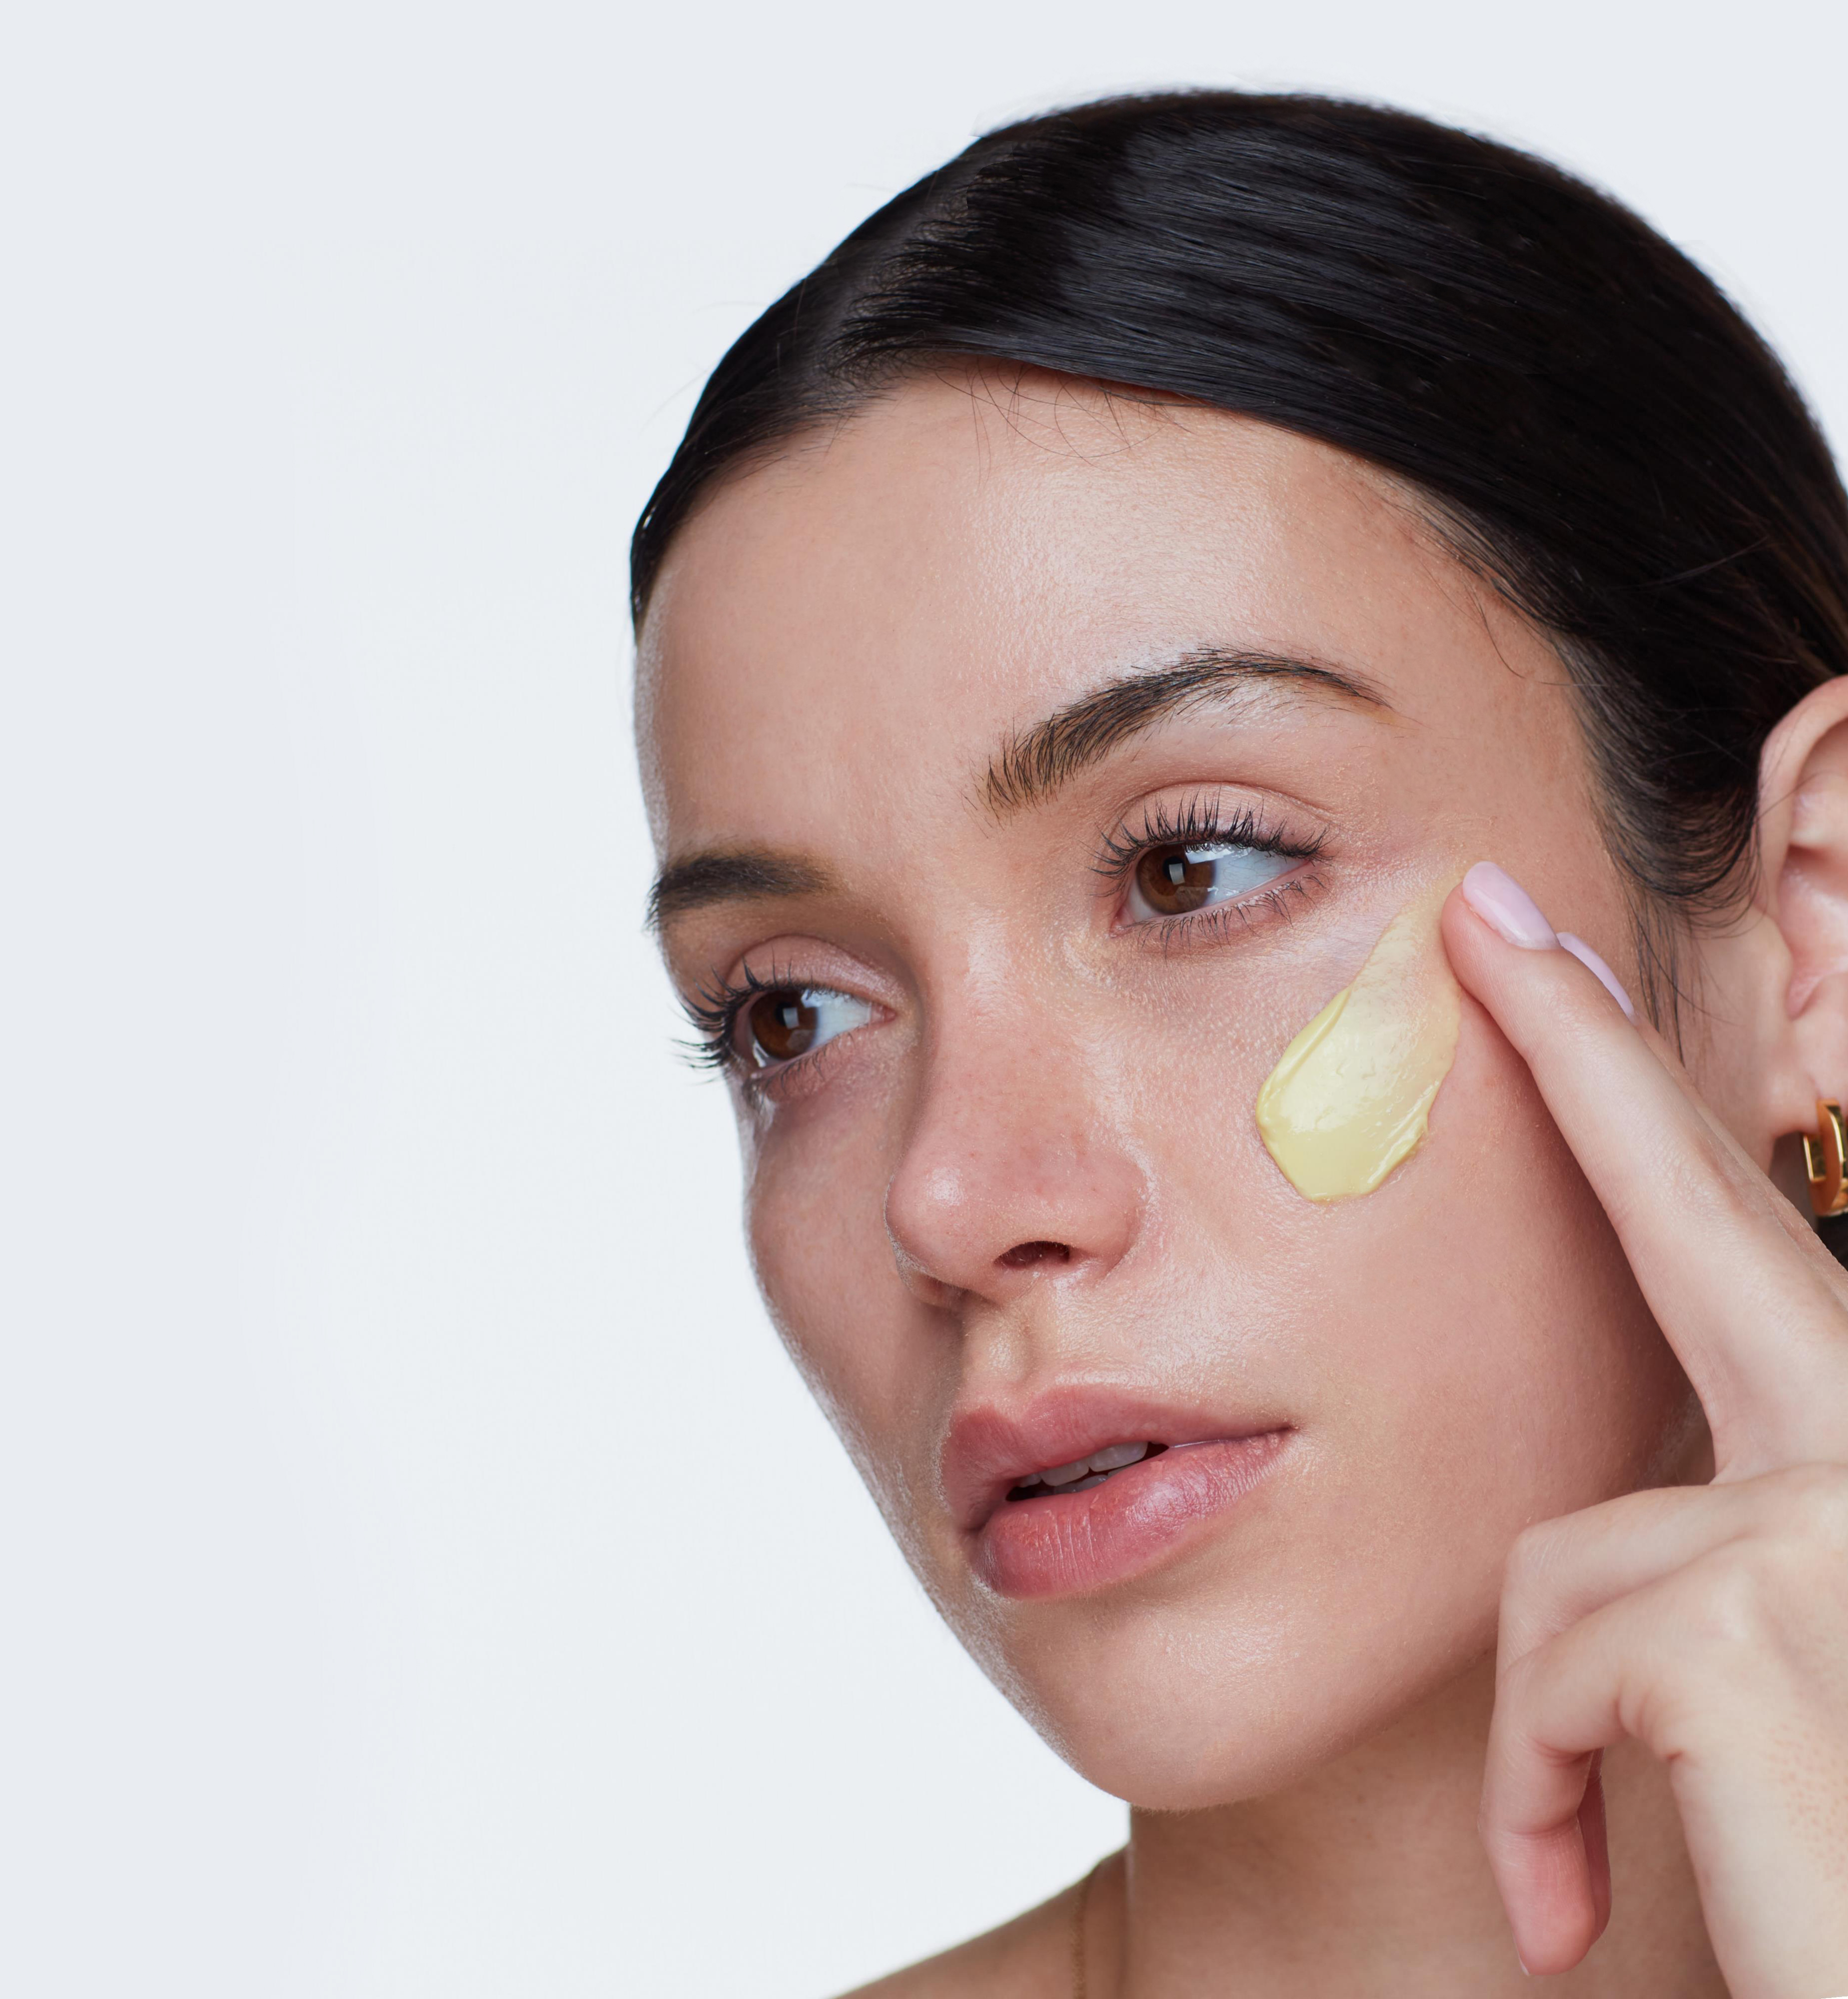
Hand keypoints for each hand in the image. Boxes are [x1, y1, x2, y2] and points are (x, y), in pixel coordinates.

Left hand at [1443, 862, 1847, 1997]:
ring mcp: (1841, 1516)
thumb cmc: (1832, 1859)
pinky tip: (1568, 1905)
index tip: (1537, 942)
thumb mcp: (1782, 1682)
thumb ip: (1716, 1556)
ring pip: (1574, 1551)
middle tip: (1484, 918)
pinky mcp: (1761, 1617)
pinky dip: (1535, 1796)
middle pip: (1701, 1224)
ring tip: (1580, 1867)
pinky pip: (1555, 1664)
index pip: (1742, 1235)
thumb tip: (1630, 1510)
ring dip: (1552, 1724)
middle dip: (1591, 1058)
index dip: (1635, 1079)